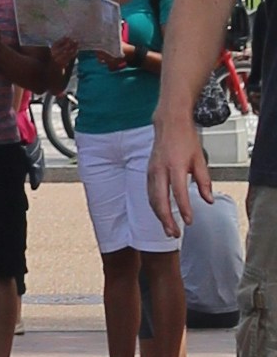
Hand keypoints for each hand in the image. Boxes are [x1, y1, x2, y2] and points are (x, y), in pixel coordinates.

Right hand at [147, 114, 201, 239]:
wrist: (169, 123)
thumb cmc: (185, 139)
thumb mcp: (200, 160)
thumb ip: (204, 182)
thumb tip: (208, 200)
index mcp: (175, 166)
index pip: (178, 192)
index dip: (184, 209)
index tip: (189, 221)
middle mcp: (160, 169)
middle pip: (160, 200)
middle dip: (166, 219)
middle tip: (174, 234)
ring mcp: (152, 170)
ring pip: (152, 198)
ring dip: (159, 216)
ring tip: (168, 228)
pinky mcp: (148, 171)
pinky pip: (150, 192)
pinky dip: (155, 206)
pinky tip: (161, 213)